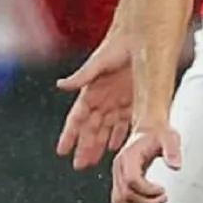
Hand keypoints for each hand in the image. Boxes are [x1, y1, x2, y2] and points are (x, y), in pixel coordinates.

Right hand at [56, 31, 134, 168]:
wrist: (141, 38)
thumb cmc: (116, 47)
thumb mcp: (98, 63)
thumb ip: (82, 76)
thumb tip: (61, 85)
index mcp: (91, 92)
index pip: (77, 119)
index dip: (70, 135)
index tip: (62, 151)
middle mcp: (103, 99)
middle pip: (92, 128)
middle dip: (86, 147)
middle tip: (80, 165)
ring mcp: (119, 100)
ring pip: (108, 128)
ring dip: (102, 144)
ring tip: (96, 161)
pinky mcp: (135, 99)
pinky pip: (126, 121)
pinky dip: (122, 134)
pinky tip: (119, 146)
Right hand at [111, 124, 181, 202]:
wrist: (148, 127)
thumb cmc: (159, 132)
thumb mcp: (170, 137)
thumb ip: (172, 151)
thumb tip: (176, 167)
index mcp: (128, 157)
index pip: (132, 180)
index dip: (147, 190)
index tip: (163, 191)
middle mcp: (119, 167)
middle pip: (124, 194)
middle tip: (164, 200)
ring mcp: (118, 174)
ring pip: (118, 201)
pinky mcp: (122, 179)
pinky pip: (118, 199)